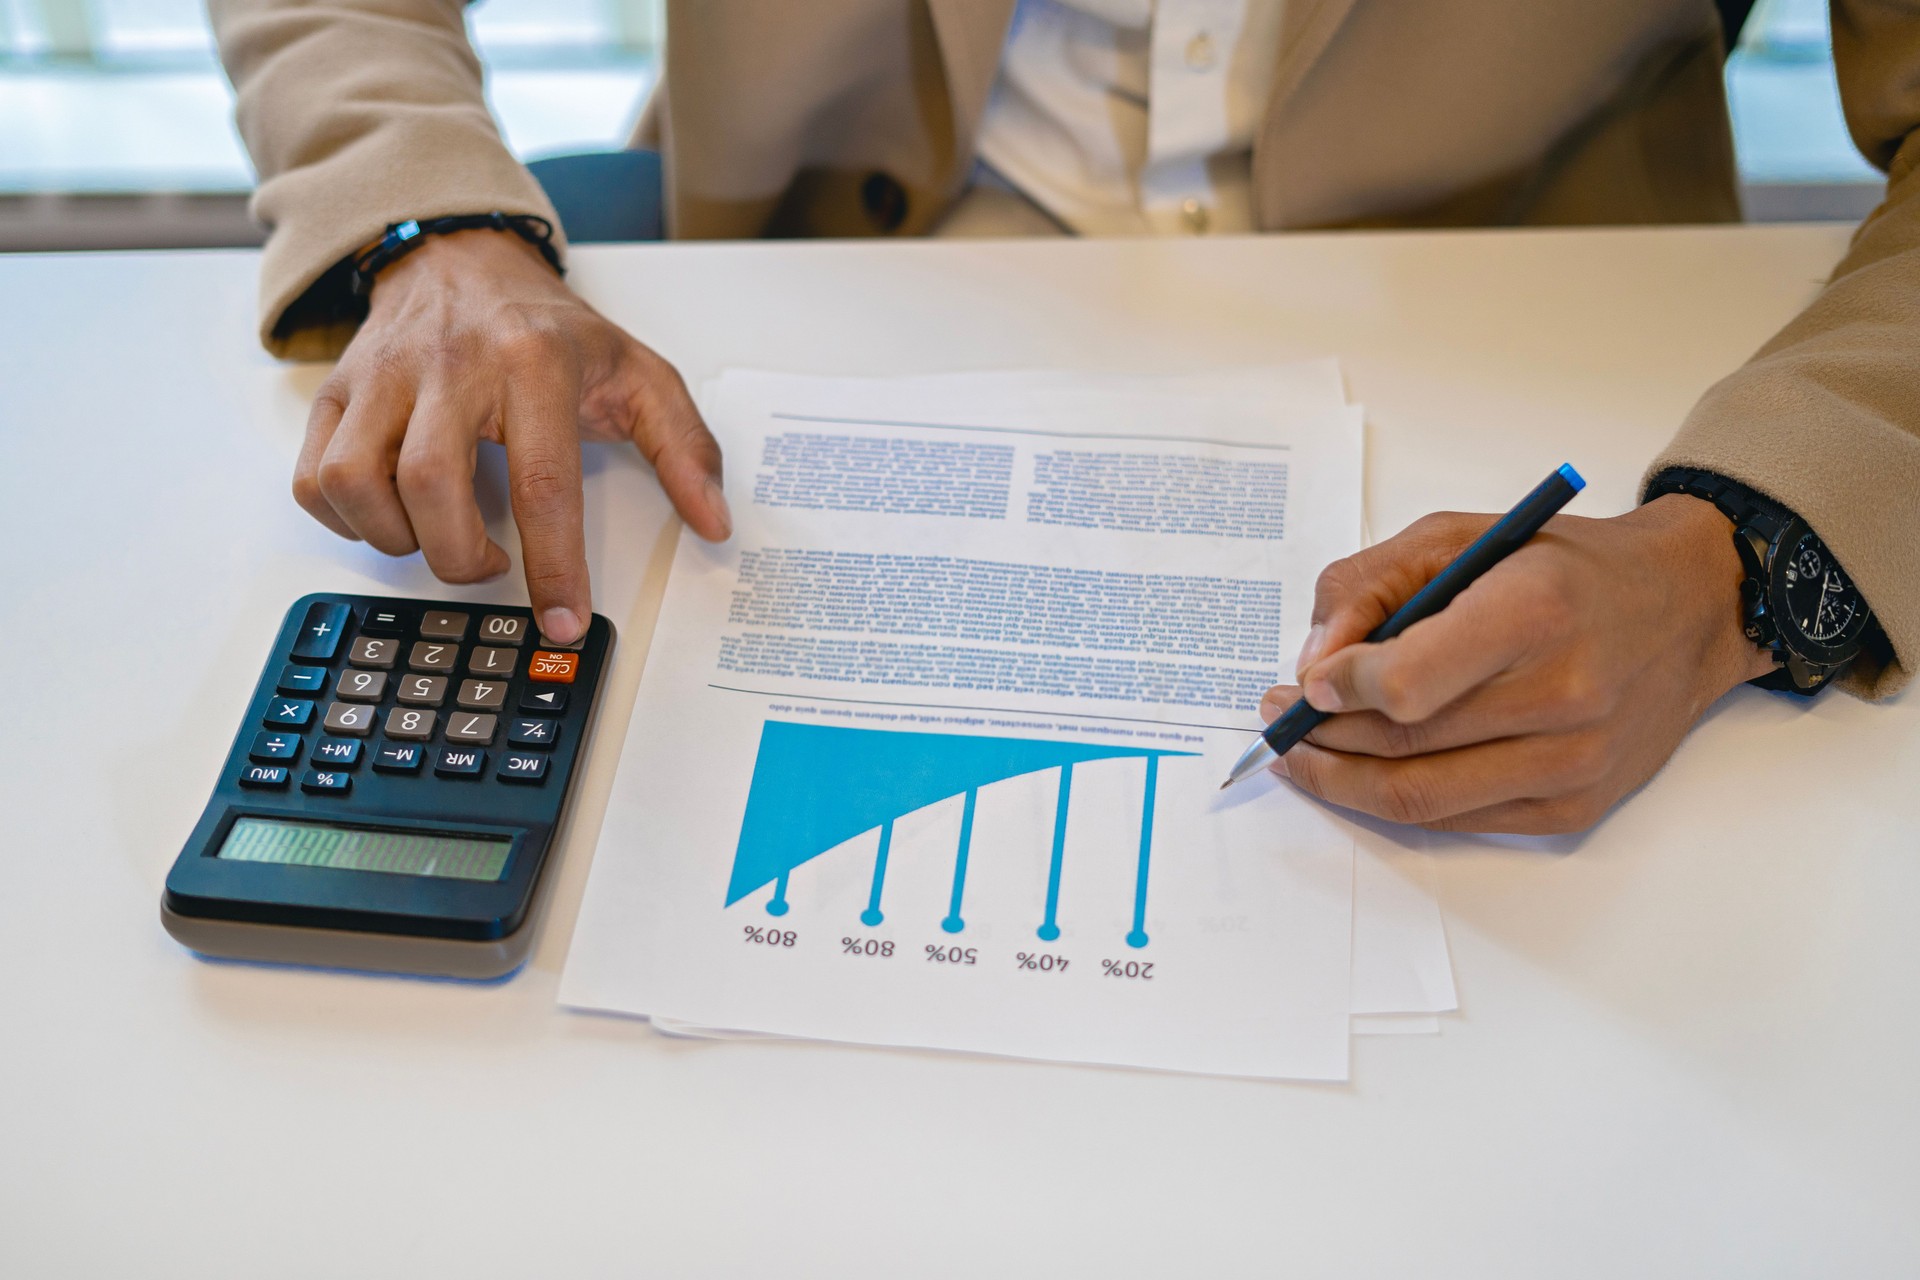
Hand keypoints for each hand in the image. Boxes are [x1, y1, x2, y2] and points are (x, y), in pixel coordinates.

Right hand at [293, 229, 729, 643]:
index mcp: (533, 362)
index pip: (543, 483)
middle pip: (433, 485)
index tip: (563, 620)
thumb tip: (713, 521)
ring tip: (439, 537)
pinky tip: (391, 515)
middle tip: (493, 568)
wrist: (462, 257)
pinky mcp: (336, 390)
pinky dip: (345, 518)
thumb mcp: (638, 372)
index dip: (554, 566)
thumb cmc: (549, 328)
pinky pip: (314, 475)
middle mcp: (450, 364)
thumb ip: (686, 447)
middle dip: (461, 557)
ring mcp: (382, 376)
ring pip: (356, 479)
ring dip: (396, 537)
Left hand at [1260, 494, 1775, 833]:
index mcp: (1532, 613)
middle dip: (1319, 739)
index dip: (1340, 691)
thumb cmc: (1567, 569)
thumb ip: (1371, 585)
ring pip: (1420, 797)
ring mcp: (1572, 761)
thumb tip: (1314, 664)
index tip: (1306, 684)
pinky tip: (1362, 775)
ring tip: (1302, 754)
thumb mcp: (1460, 536)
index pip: (1407, 682)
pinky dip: (1396, 802)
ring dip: (1341, 783)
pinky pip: (1458, 820)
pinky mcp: (1574, 805)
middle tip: (1278, 720)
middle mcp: (1562, 694)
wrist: (1684, 609)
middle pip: (1402, 745)